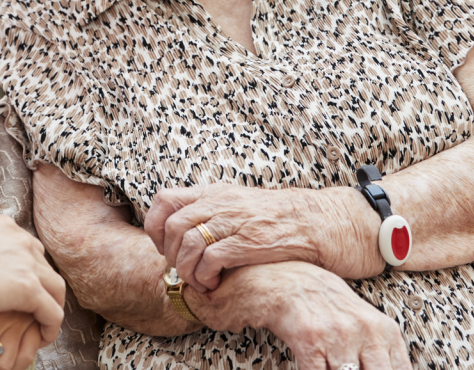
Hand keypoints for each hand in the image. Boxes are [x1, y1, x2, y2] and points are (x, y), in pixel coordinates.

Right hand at [0, 214, 65, 342]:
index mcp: (1, 226)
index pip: (27, 248)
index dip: (28, 270)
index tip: (21, 289)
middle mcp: (20, 239)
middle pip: (44, 266)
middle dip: (43, 288)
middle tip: (36, 310)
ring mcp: (27, 262)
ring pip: (55, 289)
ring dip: (52, 308)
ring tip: (43, 327)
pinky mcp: (29, 288)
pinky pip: (53, 312)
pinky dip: (51, 327)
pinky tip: (42, 339)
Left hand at [145, 184, 376, 291]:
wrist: (319, 221)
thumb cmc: (278, 219)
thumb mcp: (239, 204)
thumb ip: (212, 210)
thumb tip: (182, 230)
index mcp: (214, 192)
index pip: (164, 200)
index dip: (154, 226)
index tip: (162, 246)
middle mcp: (220, 203)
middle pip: (171, 225)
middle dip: (168, 253)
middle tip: (180, 268)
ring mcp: (234, 221)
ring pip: (187, 243)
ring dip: (185, 268)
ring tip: (197, 279)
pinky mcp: (248, 242)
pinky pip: (210, 258)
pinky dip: (204, 275)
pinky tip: (214, 282)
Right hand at [243, 262, 411, 369]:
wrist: (283, 282)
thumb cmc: (324, 301)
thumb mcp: (362, 320)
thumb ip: (380, 350)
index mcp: (383, 329)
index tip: (368, 369)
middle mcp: (364, 332)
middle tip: (348, 368)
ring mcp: (338, 337)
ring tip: (332, 364)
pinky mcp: (311, 343)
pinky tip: (314, 364)